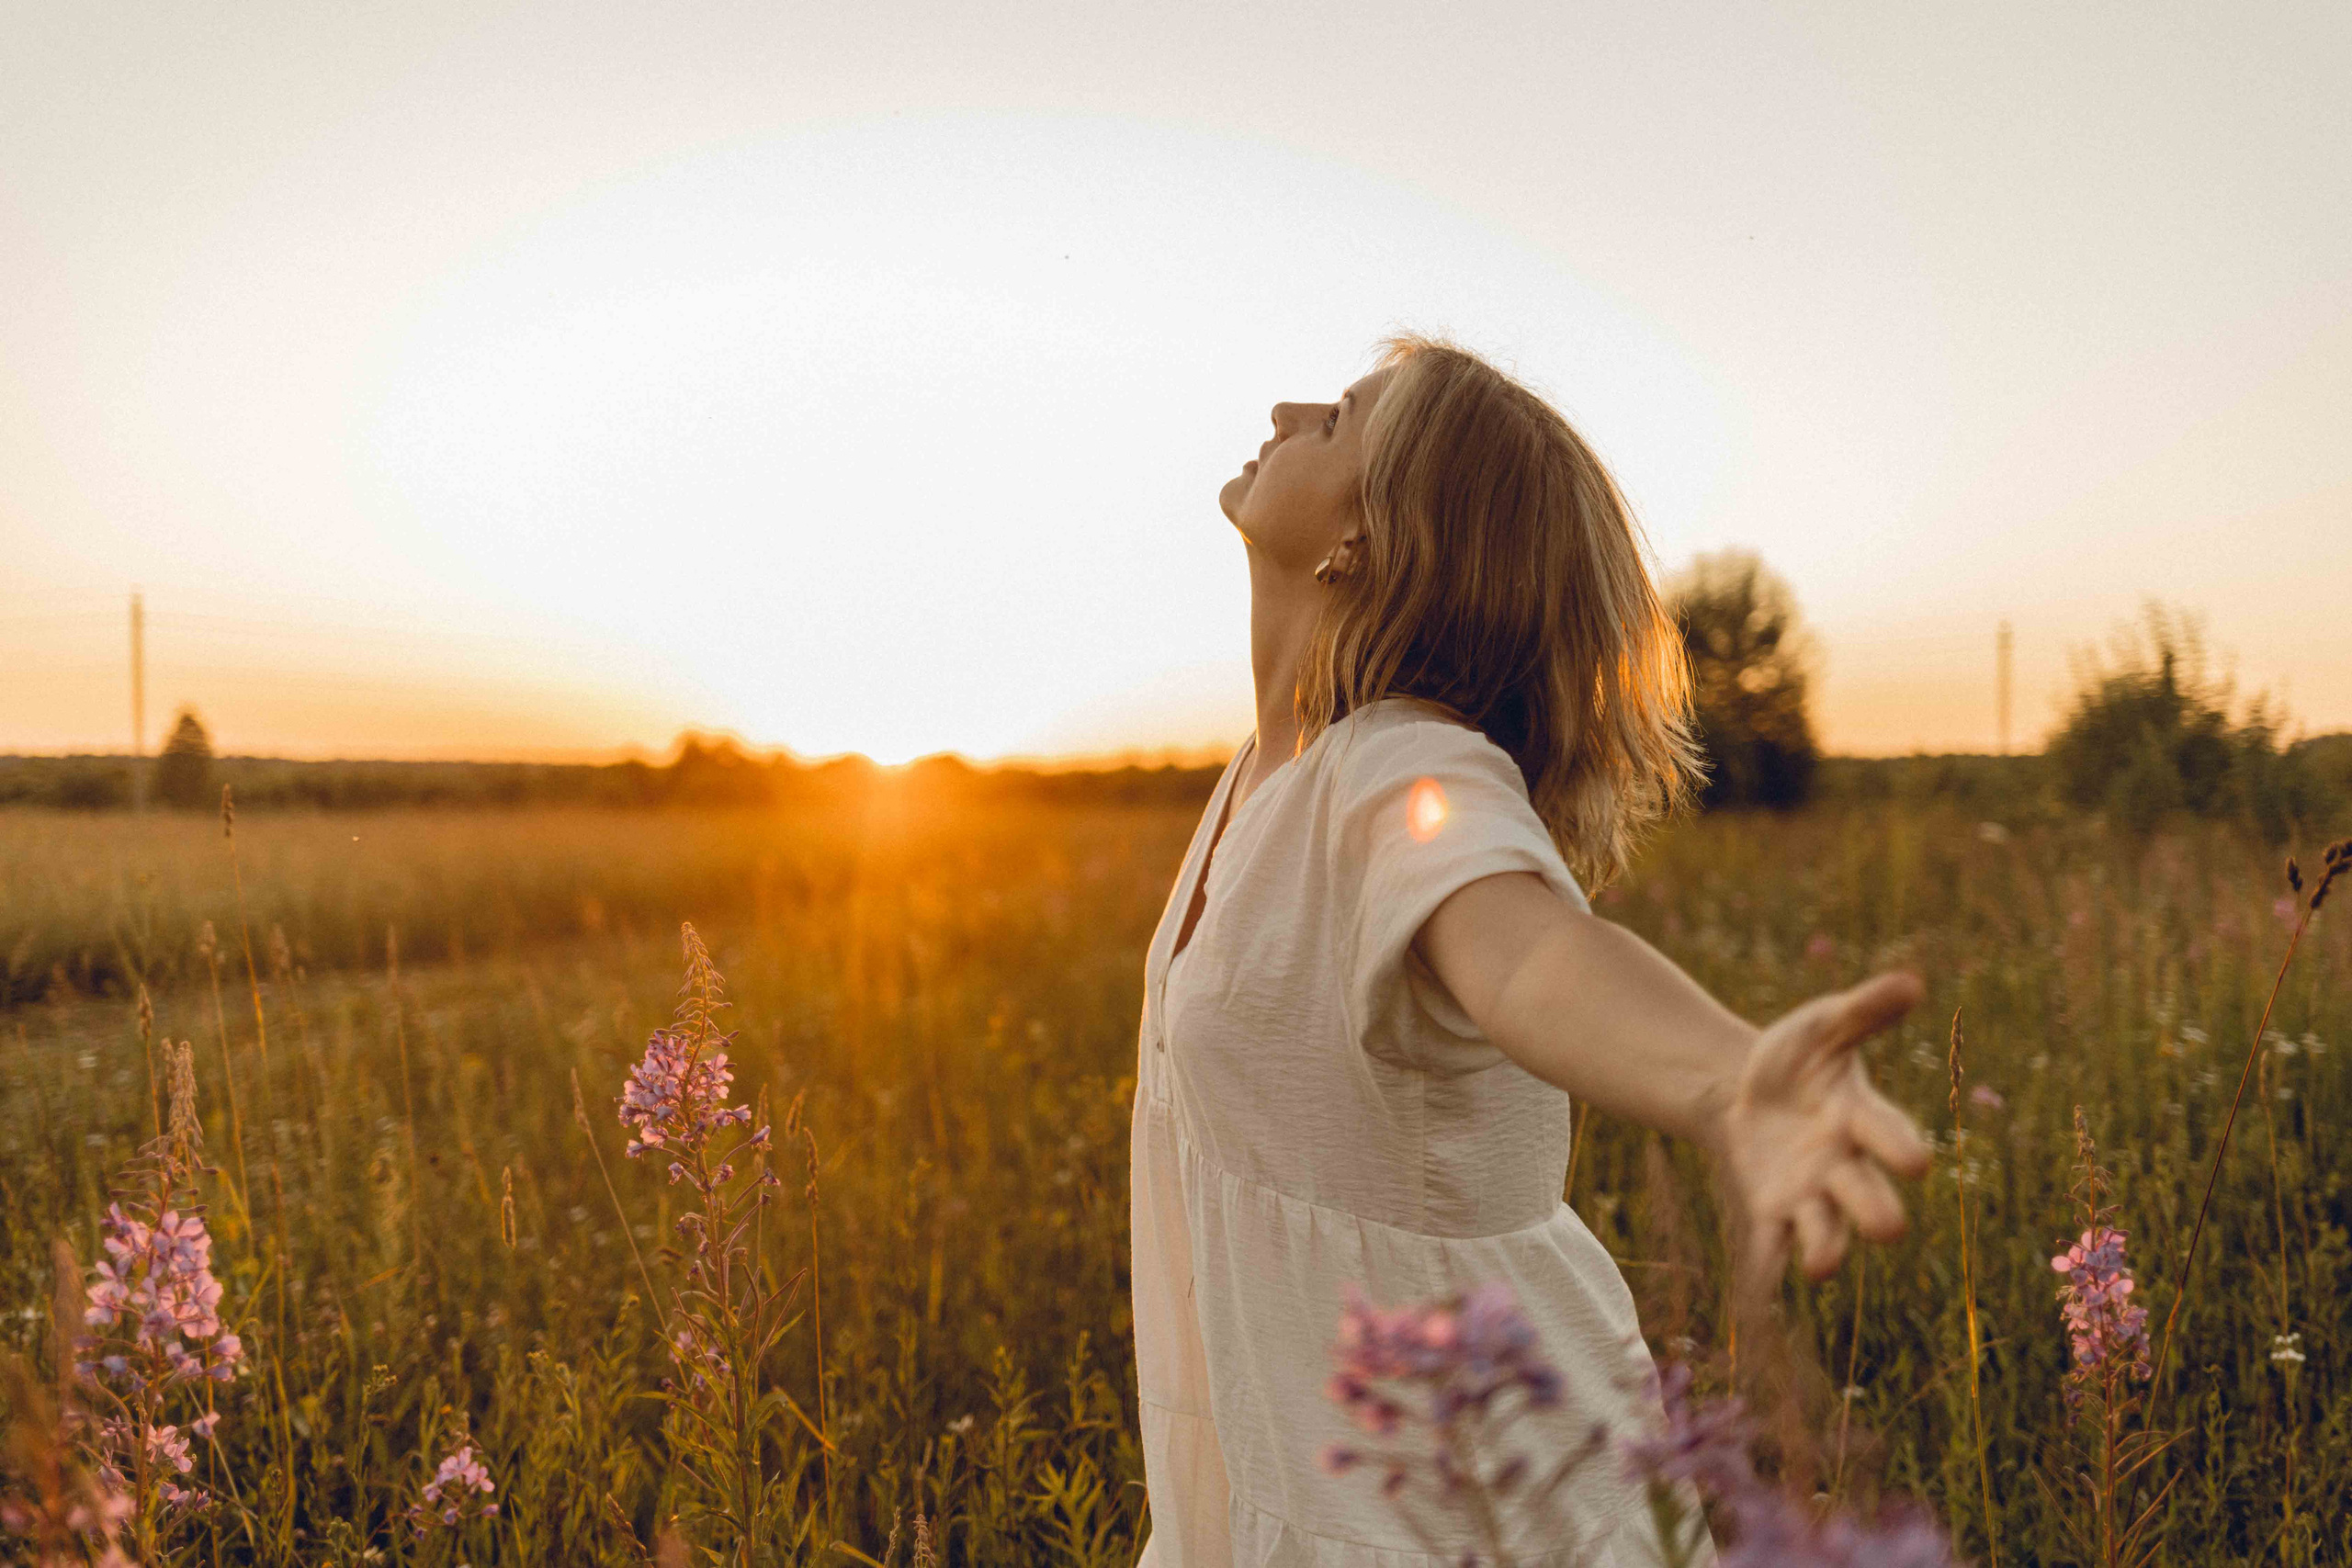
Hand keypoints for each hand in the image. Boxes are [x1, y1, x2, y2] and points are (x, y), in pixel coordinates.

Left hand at [1717, 971, 1932, 1289]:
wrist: (1744, 1087)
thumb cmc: (1797, 1055)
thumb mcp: (1823, 1025)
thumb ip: (1863, 1010)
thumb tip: (1911, 982)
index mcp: (1862, 1119)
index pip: (1892, 1137)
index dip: (1903, 1149)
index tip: (1915, 1162)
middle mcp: (1844, 1165)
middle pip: (1869, 1198)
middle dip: (1877, 1212)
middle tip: (1886, 1227)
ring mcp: (1808, 1193)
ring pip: (1826, 1232)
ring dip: (1825, 1249)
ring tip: (1820, 1265)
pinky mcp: (1770, 1210)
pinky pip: (1771, 1244)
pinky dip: (1767, 1264)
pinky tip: (1759, 1283)